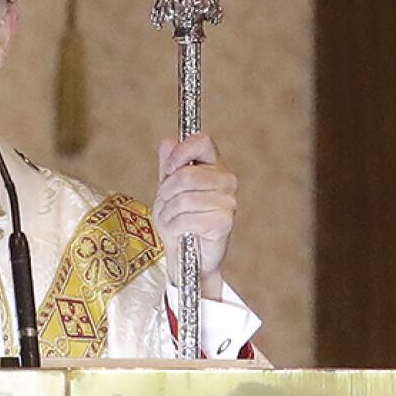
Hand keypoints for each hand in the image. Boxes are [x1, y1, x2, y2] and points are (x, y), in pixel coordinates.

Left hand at [152, 133, 237, 299]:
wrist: (187, 254)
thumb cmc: (178, 217)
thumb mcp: (167, 187)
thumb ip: (168, 163)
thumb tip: (168, 141)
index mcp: (214, 164)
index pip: (202, 141)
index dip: (180, 153)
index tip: (168, 170)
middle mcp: (226, 179)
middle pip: (186, 175)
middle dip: (166, 192)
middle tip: (167, 203)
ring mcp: (228, 201)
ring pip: (184, 198)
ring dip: (168, 212)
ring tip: (172, 219)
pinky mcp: (224, 221)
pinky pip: (187, 218)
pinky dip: (175, 226)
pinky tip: (180, 231)